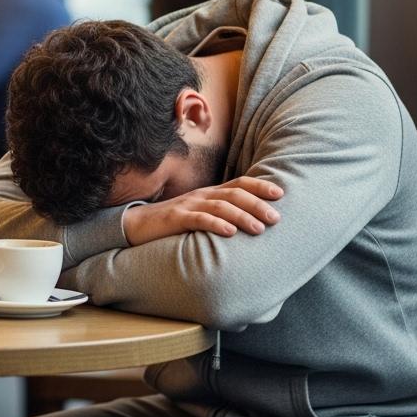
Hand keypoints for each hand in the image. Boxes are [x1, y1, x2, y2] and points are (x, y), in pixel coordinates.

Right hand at [122, 177, 283, 245]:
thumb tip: (248, 222)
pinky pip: (198, 220)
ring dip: (242, 216)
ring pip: (220, 207)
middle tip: (276, 217)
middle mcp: (201, 196)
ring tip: (259, 228)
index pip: (238, 184)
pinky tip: (230, 232)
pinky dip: (216, 224)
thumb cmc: (172, 223)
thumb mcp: (199, 214)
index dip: (259, 187)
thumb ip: (219, 214)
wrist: (136, 225)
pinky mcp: (175, 219)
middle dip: (257, 204)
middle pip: (234, 194)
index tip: (280, 193)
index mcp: (209, 193)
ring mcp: (188, 206)